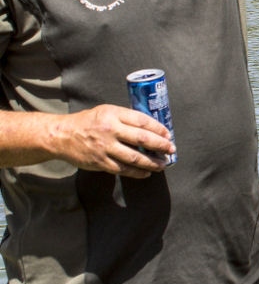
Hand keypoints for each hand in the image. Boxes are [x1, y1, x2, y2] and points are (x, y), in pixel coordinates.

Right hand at [54, 104, 173, 177]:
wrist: (62, 135)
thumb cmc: (88, 122)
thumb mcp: (106, 111)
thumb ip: (125, 118)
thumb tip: (150, 126)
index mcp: (113, 114)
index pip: (142, 121)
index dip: (158, 128)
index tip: (168, 134)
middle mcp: (110, 130)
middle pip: (142, 139)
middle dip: (160, 145)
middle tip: (171, 149)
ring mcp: (105, 148)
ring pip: (135, 157)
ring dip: (152, 162)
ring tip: (163, 164)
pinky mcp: (100, 162)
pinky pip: (123, 169)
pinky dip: (137, 172)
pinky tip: (147, 172)